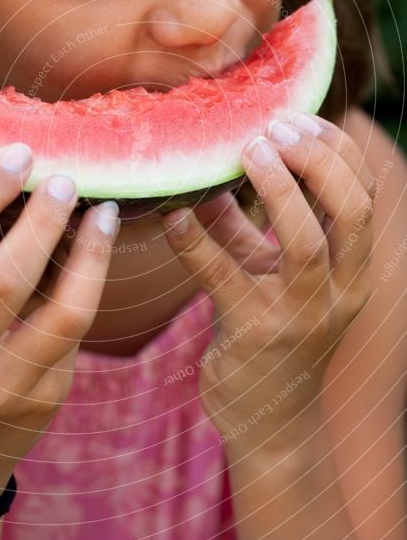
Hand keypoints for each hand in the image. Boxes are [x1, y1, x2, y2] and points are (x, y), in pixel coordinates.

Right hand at [0, 145, 119, 508]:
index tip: (17, 155)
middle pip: (7, 278)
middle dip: (42, 219)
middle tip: (63, 178)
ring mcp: (2, 387)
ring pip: (62, 311)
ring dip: (90, 254)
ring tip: (103, 213)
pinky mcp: (42, 400)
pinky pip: (75, 334)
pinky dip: (90, 284)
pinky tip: (96, 251)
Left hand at [163, 114, 375, 450]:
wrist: (269, 418)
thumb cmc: (271, 331)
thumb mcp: (269, 273)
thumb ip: (246, 224)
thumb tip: (209, 171)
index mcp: (353, 269)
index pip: (364, 197)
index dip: (336, 151)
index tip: (298, 121)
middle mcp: (340, 291)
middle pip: (351, 211)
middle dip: (316, 161)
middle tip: (272, 132)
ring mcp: (302, 315)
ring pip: (306, 243)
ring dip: (277, 190)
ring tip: (247, 153)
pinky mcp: (256, 334)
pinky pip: (225, 277)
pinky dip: (197, 241)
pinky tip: (174, 215)